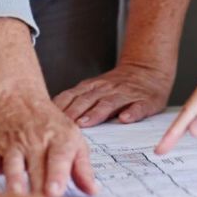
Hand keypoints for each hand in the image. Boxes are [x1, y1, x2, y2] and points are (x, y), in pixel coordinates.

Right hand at [0, 94, 97, 196]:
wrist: (17, 96)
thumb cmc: (48, 122)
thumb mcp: (72, 138)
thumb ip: (82, 166)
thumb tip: (93, 190)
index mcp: (59, 139)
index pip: (60, 157)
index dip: (58, 174)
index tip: (55, 191)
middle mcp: (36, 142)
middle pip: (36, 166)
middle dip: (37, 186)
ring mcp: (14, 145)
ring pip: (12, 164)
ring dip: (13, 180)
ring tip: (15, 196)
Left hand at [53, 63, 172, 127]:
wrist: (148, 69)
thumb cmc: (118, 85)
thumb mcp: (95, 87)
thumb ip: (77, 99)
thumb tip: (52, 116)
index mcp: (93, 87)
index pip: (72, 96)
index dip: (60, 107)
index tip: (48, 119)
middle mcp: (107, 89)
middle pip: (86, 100)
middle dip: (72, 113)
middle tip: (61, 126)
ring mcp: (125, 94)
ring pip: (109, 103)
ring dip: (95, 113)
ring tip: (85, 123)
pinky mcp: (144, 101)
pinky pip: (138, 107)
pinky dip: (132, 112)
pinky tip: (125, 119)